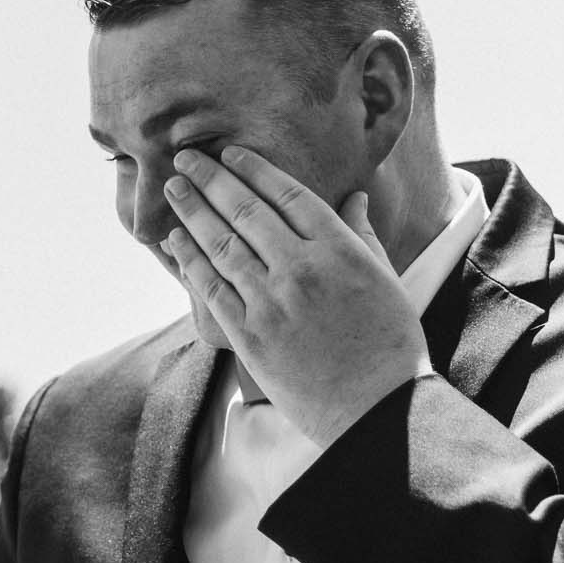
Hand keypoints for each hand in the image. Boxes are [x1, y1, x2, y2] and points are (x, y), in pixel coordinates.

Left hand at [159, 146, 431, 446]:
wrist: (377, 409)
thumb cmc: (390, 345)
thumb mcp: (386, 279)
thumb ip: (362, 235)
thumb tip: (355, 195)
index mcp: (340, 249)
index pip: (288, 194)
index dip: (254, 170)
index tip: (230, 154)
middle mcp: (303, 268)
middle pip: (246, 211)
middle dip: (211, 180)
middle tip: (185, 158)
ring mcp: (273, 302)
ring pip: (222, 245)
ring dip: (193, 212)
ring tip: (173, 188)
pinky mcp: (250, 335)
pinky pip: (212, 288)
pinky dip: (190, 260)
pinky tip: (175, 240)